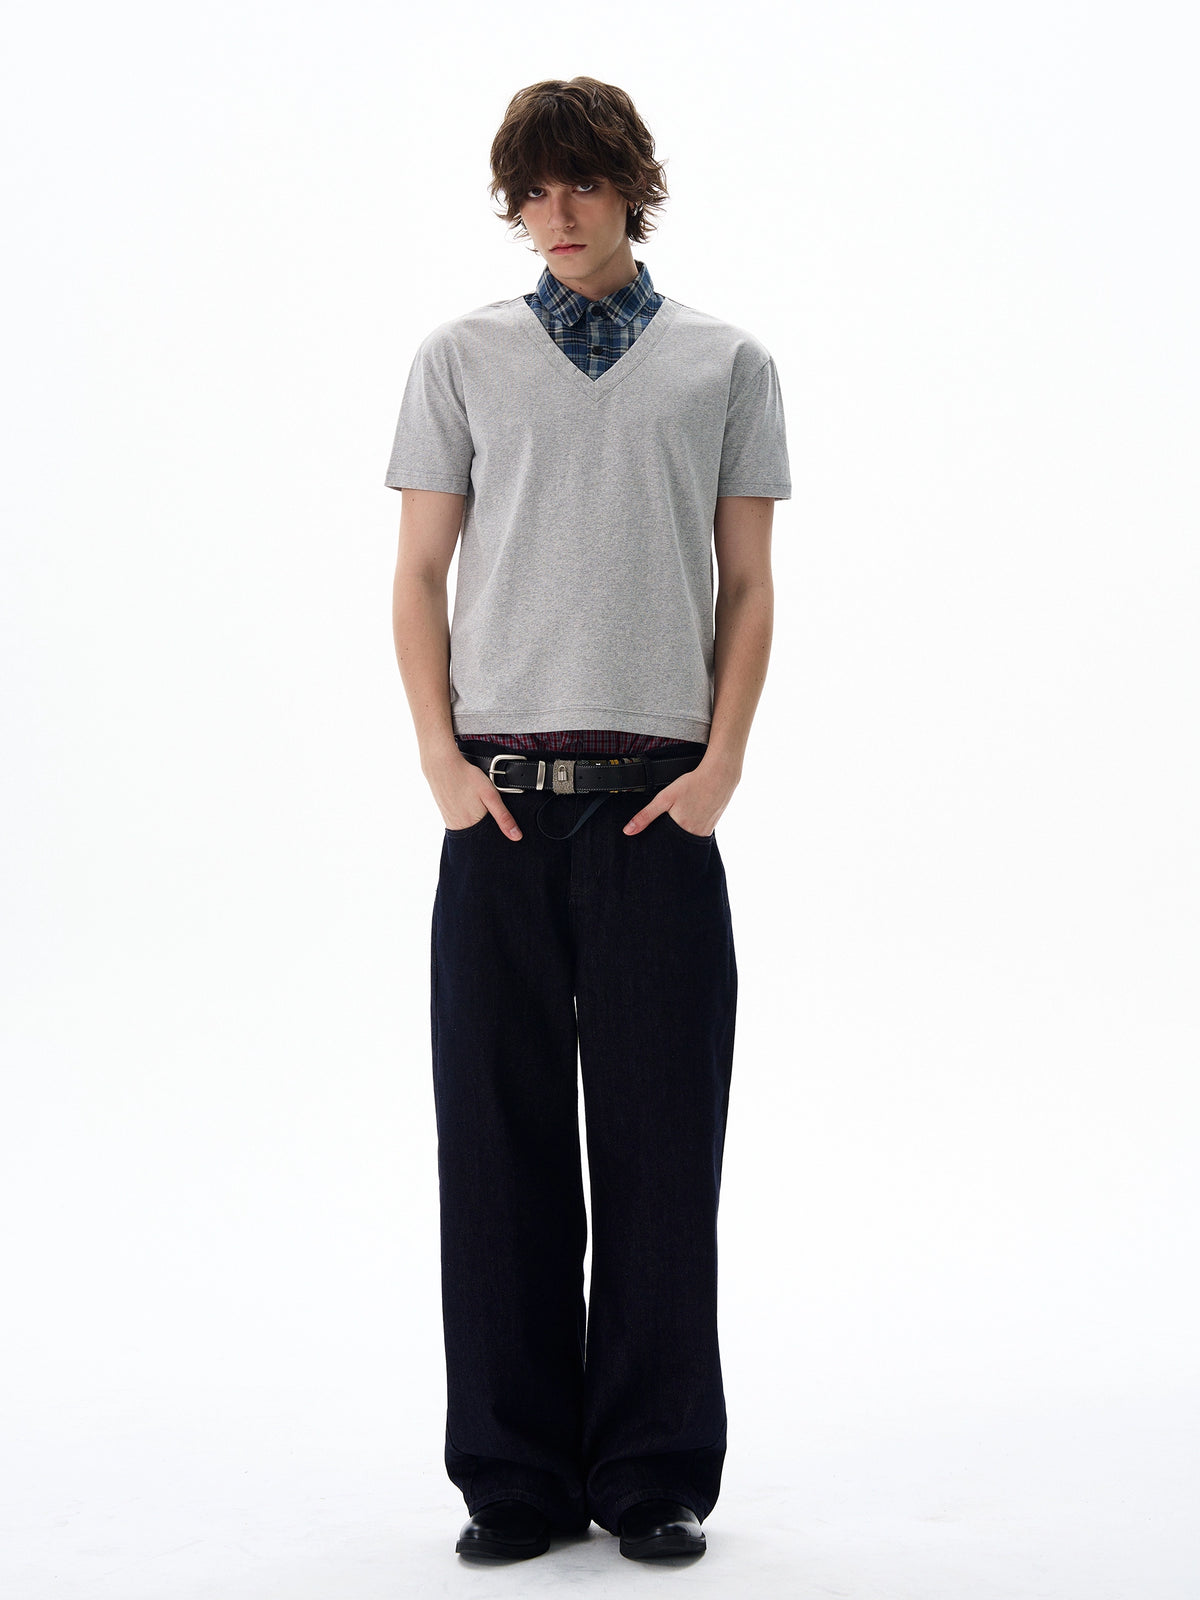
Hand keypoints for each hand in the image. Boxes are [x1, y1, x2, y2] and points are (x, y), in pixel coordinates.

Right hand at [424, 750, 522, 839]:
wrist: (442, 765)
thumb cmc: (467, 778)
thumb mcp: (491, 795)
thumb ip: (503, 817)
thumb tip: (516, 837)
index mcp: (471, 827)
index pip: (488, 844)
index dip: (497, 842)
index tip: (504, 837)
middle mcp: (459, 829)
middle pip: (478, 839)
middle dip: (488, 835)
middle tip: (491, 818)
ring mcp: (450, 822)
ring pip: (470, 832)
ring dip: (478, 827)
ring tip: (480, 810)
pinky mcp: (446, 815)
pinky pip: (461, 824)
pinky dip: (468, 820)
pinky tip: (471, 808)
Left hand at [622, 754, 739, 837]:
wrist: (719, 776)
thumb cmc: (693, 784)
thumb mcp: (664, 798)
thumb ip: (646, 816)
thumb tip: (628, 831)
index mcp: (680, 830)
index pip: (664, 846)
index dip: (657, 846)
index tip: (649, 846)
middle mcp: (694, 834)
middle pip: (676, 844)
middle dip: (668, 842)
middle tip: (664, 831)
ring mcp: (705, 831)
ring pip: (687, 840)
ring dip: (680, 836)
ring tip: (677, 824)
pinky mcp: (712, 826)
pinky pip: (698, 834)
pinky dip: (691, 830)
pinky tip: (690, 818)